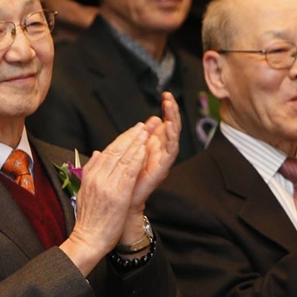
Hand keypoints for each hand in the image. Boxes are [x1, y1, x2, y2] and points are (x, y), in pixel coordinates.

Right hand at [60, 122, 148, 273]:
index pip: (108, 151)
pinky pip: (129, 172)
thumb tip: (98, 153)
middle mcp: (97, 177)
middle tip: (143, 125)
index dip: (122, 139)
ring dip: (136, 143)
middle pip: (115, 150)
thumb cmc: (89, 219)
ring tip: (147, 131)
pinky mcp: (117, 194)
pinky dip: (137, 159)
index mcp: (90, 175)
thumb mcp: (86, 191)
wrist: (88, 238)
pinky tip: (144, 149)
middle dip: (131, 136)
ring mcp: (107, 185)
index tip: (133, 130)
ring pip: (123, 158)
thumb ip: (92, 170)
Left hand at [129, 92, 180, 209]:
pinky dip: (170, 138)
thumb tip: (150, 120)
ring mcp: (163, 160)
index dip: (167, 110)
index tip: (165, 95)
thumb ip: (139, 136)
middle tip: (169, 98)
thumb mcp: (131, 150)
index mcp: (154, 145)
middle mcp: (161, 151)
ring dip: (173, 120)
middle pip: (172, 127)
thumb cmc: (124, 178)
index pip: (165, 123)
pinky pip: (171, 151)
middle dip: (172, 111)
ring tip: (170, 106)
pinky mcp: (163, 169)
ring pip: (174, 136)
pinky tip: (168, 126)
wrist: (122, 201)